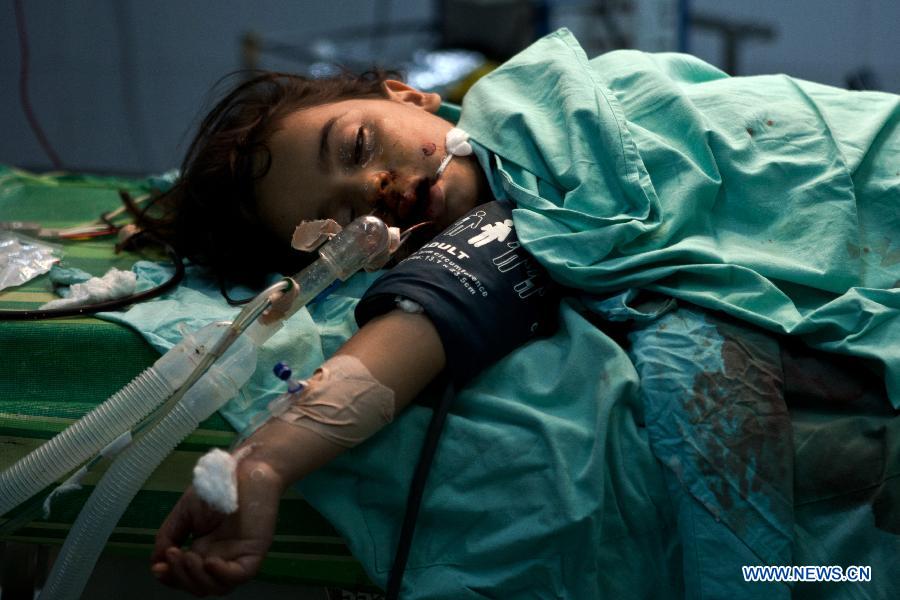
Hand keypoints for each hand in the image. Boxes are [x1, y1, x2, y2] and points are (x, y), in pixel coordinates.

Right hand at [150, 460, 284, 596]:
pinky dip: (221, 575)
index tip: (158, 567)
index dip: (171, 578)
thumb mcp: (185, 513)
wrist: (245, 470)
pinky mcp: (254, 552)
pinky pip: (238, 576)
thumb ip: (169, 535)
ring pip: (217, 587)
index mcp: (203, 550)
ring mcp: (237, 557)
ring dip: (196, 578)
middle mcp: (220, 558)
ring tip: (188, 556)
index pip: (185, 577)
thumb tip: (156, 562)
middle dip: (180, 577)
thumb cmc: (217, 487)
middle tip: (173, 553)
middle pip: (198, 586)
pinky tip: (209, 562)